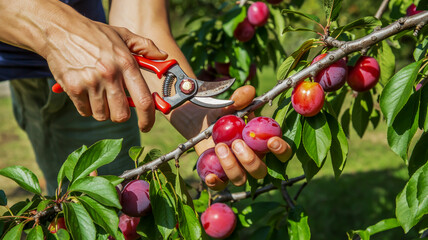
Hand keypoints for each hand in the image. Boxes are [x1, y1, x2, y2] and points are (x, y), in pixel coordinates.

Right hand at [44, 18, 166, 131]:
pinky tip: (86, 91)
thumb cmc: (95, 34)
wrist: (60, 29)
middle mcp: (109, 75)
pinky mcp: (73, 88)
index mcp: (126, 64)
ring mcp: (90, 83)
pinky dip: (87, 107)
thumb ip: (145, 46)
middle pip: (121, 115)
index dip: (148, 118)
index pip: (143, 100)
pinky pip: (85, 112)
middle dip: (121, 115)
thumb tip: (163, 56)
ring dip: (103, 110)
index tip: (146, 125)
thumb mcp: (123, 35)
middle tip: (117, 105)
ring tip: (99, 93)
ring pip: (102, 115)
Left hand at [195, 86, 291, 190]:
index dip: (281, 150)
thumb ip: (240, 99)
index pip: (282, 154)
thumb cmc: (222, 114)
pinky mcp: (219, 177)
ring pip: (241, 179)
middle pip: (261, 171)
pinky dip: (216, 183)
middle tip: (237, 143)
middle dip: (250, 160)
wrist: (199, 122)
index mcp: (263, 144)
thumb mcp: (229, 105)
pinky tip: (210, 176)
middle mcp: (254, 160)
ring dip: (232, 166)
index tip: (271, 141)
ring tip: (220, 147)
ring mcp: (236, 170)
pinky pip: (221, 186)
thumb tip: (249, 92)